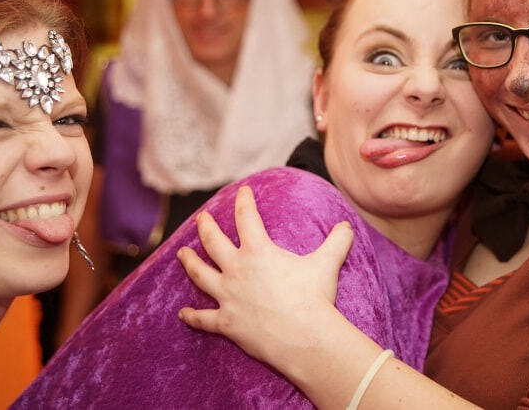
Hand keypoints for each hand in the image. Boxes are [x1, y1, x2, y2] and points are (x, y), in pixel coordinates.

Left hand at [177, 185, 353, 364]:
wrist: (304, 336)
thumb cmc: (314, 298)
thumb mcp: (327, 264)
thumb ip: (336, 242)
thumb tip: (347, 226)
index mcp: (258, 251)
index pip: (246, 218)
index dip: (244, 201)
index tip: (242, 191)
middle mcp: (236, 270)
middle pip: (213, 243)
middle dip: (206, 227)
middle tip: (201, 218)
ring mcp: (228, 297)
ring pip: (200, 275)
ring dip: (190, 263)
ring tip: (181, 253)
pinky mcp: (226, 323)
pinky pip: (203, 319)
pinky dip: (192, 316)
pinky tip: (183, 314)